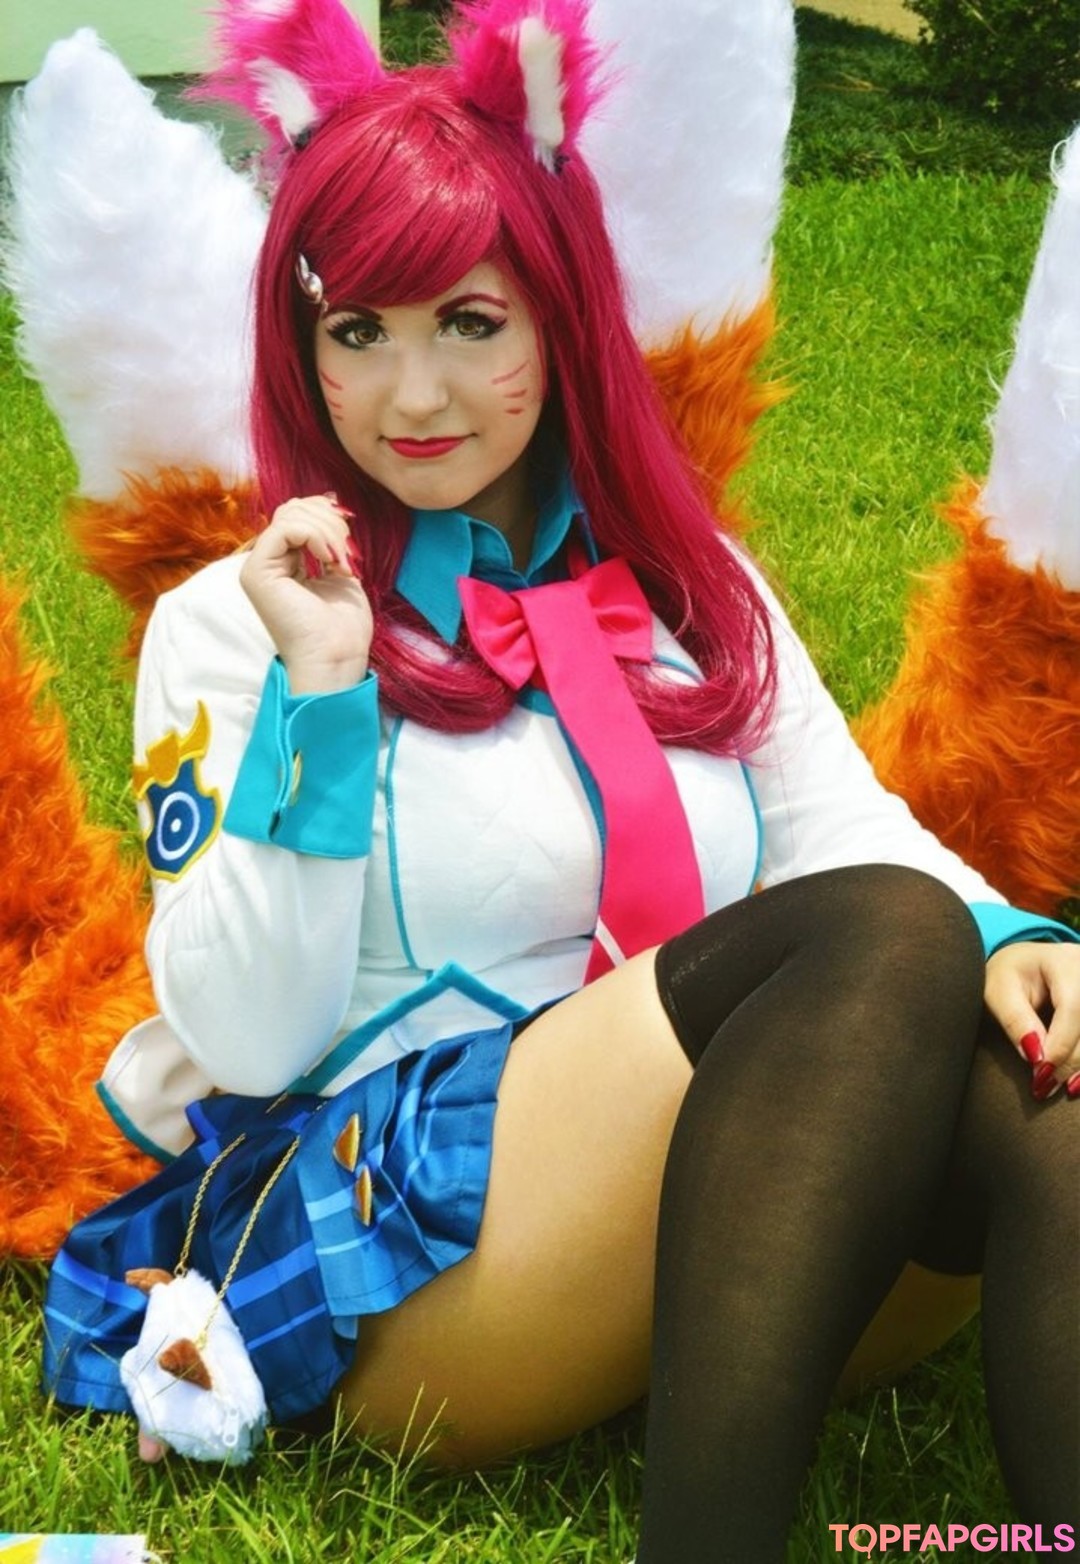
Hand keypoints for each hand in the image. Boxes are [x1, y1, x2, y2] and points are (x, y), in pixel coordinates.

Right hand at [240, 494, 373, 692]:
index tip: (351, 543)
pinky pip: (285, 528)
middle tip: (347, 557)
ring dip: (328, 533)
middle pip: (293, 508)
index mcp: (285, 561)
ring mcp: (258, 566)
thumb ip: (329, 539)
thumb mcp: (340, 570)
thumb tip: (328, 500)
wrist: (336, 658)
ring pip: (290, 514)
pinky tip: (330, 562)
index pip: (298, 513)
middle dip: (330, 523)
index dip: (327, 515)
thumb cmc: (343, 627)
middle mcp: (268, 561)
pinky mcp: (256, 572)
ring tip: (342, 564)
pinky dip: (316, 537)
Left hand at [984, 941, 1079, 1101]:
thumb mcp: (998, 992)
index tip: (1041, 1075)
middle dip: (1073, 1060)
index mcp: (1064, 961)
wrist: (1024, 965)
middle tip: (1046, 1086)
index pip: (1073, 1007)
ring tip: (1065, 1087)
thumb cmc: (1008, 976)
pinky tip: (1077, 1078)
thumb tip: (1036, 1057)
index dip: (1061, 1045)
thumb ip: (1016, 1021)